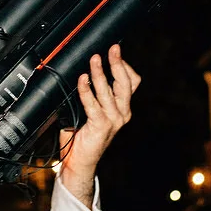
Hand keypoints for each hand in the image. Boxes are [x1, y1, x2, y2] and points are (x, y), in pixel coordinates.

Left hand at [57, 46, 140, 205]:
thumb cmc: (82, 134)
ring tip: (94, 60)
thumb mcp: (92, 110)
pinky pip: (93, 104)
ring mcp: (113, 120)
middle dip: (118, 63)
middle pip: (125, 83)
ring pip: (109, 91)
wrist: (78, 161)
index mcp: (123, 108)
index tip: (115, 50)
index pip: (132, 82)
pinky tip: (82, 80)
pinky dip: (87, 90)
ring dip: (100, 73)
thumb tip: (85, 71)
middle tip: (111, 49)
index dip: (125, 65)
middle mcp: (122, 113)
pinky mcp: (101, 126)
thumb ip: (93, 94)